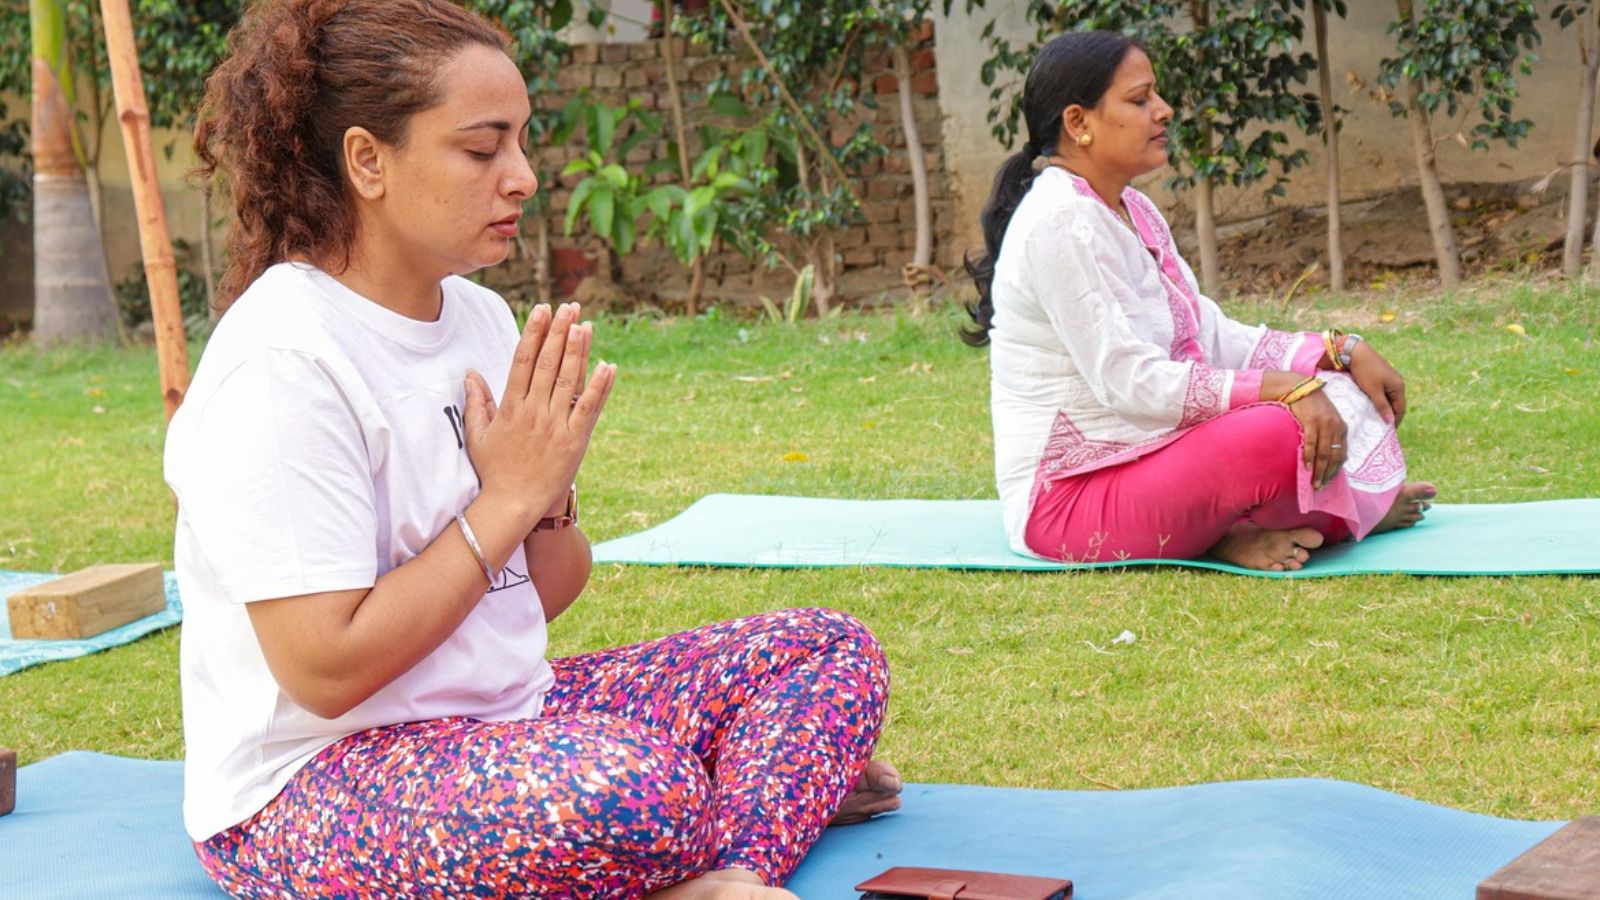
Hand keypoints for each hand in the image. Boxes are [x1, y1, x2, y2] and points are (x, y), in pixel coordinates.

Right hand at [462, 303, 616, 526]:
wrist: (512, 506)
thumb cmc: (494, 471)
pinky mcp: (574, 441)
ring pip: (568, 381)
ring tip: (585, 324)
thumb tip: (470, 374)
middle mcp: (533, 412)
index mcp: (511, 407)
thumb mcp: (478, 435)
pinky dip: (600, 387)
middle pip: (548, 363)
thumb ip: (476, 403)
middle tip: (569, 306)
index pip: (523, 360)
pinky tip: (609, 366)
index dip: (534, 332)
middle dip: (559, 332)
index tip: (542, 309)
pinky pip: (589, 408)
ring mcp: (555, 426)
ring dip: (578, 350)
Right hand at [1287, 389, 1346, 490]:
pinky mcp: (1311, 421)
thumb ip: (1330, 436)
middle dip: (1327, 474)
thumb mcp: (1328, 420)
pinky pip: (1311, 443)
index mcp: (1342, 428)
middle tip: (1320, 487)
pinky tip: (1306, 467)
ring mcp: (1324, 424)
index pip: (1342, 454)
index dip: (1336, 470)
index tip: (1328, 481)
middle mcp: (1336, 427)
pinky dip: (1309, 456)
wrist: (1301, 388)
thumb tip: (1327, 457)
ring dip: (1319, 470)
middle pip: (1333, 456)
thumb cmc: (1313, 406)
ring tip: (1314, 482)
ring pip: (1323, 453)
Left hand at [1347, 342, 1405, 426]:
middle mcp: (1397, 383)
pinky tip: (1371, 407)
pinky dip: (1379, 401)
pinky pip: (1383, 393)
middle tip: (1380, 429)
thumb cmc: (1365, 371)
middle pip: (1396, 405)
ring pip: (1388, 399)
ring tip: (1375, 420)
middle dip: (1389, 416)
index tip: (1388, 432)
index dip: (1395, 421)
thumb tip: (1390, 421)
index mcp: (1399, 387)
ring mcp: (1390, 379)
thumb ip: (1382, 406)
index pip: (1400, 409)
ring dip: (1383, 409)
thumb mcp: (1373, 390)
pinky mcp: (1381, 377)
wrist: (1356, 351)